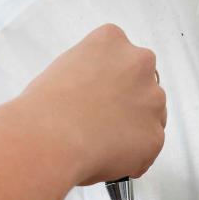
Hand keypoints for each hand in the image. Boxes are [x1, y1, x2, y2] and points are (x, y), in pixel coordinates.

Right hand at [16, 24, 166, 184]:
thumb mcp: (63, 71)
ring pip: (152, 116)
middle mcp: (138, 63)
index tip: (99, 97)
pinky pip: (148, 148)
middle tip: (102, 122)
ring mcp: (152, 100)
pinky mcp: (154, 135)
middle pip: (144, 84)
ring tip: (101, 144)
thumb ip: (91, 75)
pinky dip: (132, 157)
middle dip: (128, 103)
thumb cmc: (44, 110)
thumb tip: (98, 95)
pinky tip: (107, 159)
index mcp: (112, 40)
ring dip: (134, 129)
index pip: (123, 57)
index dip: (111, 82)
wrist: (48, 142)